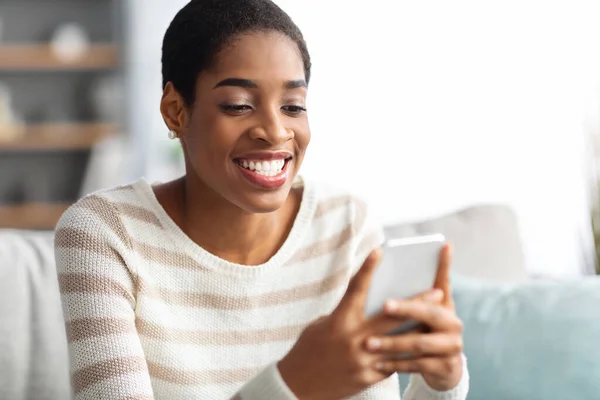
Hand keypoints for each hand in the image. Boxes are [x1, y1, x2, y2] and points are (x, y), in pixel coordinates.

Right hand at [277, 250, 442, 399]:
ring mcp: (363, 361)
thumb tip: (371, 305)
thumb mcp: (322, 326)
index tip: (380, 251)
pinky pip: (392, 364)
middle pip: (391, 317)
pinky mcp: (368, 378)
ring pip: (399, 342)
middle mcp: (353, 339)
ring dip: (420, 330)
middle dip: (416, 303)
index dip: (367, 268)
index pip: (356, 289)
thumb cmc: (308, 350)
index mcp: (339, 321)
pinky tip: (418, 347)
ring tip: (436, 321)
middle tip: (437, 292)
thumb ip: (346, 315)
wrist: (298, 387)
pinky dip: (404, 354)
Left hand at [363, 244, 463, 390]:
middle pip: (429, 313)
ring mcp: (452, 346)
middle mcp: (454, 323)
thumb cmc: (423, 331)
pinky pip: (417, 365)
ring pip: (419, 343)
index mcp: (446, 304)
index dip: (444, 264)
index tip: (442, 245)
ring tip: (368, 344)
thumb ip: (411, 293)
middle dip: (405, 309)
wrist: (443, 369)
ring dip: (392, 343)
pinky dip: (396, 364)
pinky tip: (378, 364)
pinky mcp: (445, 367)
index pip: (444, 280)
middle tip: (384, 305)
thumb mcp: (420, 312)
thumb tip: (386, 266)